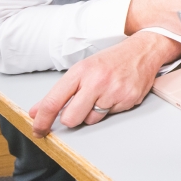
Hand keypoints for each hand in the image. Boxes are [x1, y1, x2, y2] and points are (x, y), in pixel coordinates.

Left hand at [28, 32, 180, 136]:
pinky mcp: (128, 99)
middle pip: (71, 119)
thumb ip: (60, 92)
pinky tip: (115, 94)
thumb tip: (37, 111)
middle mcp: (96, 81)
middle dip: (71, 118)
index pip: (54, 101)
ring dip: (93, 112)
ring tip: (103, 94)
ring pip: (91, 120)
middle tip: (79, 107)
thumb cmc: (111, 60)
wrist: (143, 50)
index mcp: (81, 71)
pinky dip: (110, 109)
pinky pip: (110, 116)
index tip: (38, 129)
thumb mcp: (82, 69)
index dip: (42, 120)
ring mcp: (113, 91)